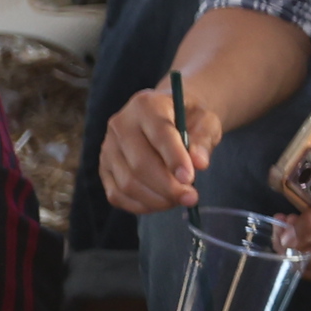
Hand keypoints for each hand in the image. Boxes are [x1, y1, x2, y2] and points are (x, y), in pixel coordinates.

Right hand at [99, 78, 216, 213]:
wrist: (170, 115)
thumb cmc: (190, 118)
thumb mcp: (206, 121)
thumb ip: (203, 139)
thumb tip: (199, 163)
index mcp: (146, 105)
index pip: (159, 134)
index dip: (174, 159)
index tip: (189, 179)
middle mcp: (120, 124)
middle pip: (140, 164)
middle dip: (167, 186)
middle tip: (191, 198)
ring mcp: (108, 147)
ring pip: (127, 183)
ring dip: (157, 199)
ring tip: (180, 199)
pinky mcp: (104, 168)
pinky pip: (117, 195)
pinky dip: (141, 205)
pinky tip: (162, 202)